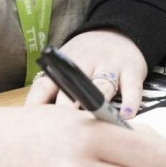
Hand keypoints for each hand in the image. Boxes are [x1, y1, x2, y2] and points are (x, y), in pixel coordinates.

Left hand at [25, 28, 148, 117]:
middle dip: (66, 110)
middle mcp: (86, 64)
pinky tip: (127, 115)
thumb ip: (51, 90)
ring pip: (102, 87)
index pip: (44, 86)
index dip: (37, 106)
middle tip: (63, 134)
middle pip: (73, 90)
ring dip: (97, 105)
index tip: (33, 127)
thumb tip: (33, 122)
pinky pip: (132, 88)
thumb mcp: (65, 66)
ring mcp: (110, 66)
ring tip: (94, 124)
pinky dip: (131, 102)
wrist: (119, 32)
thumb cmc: (87, 58)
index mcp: (63, 67)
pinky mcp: (132, 70)